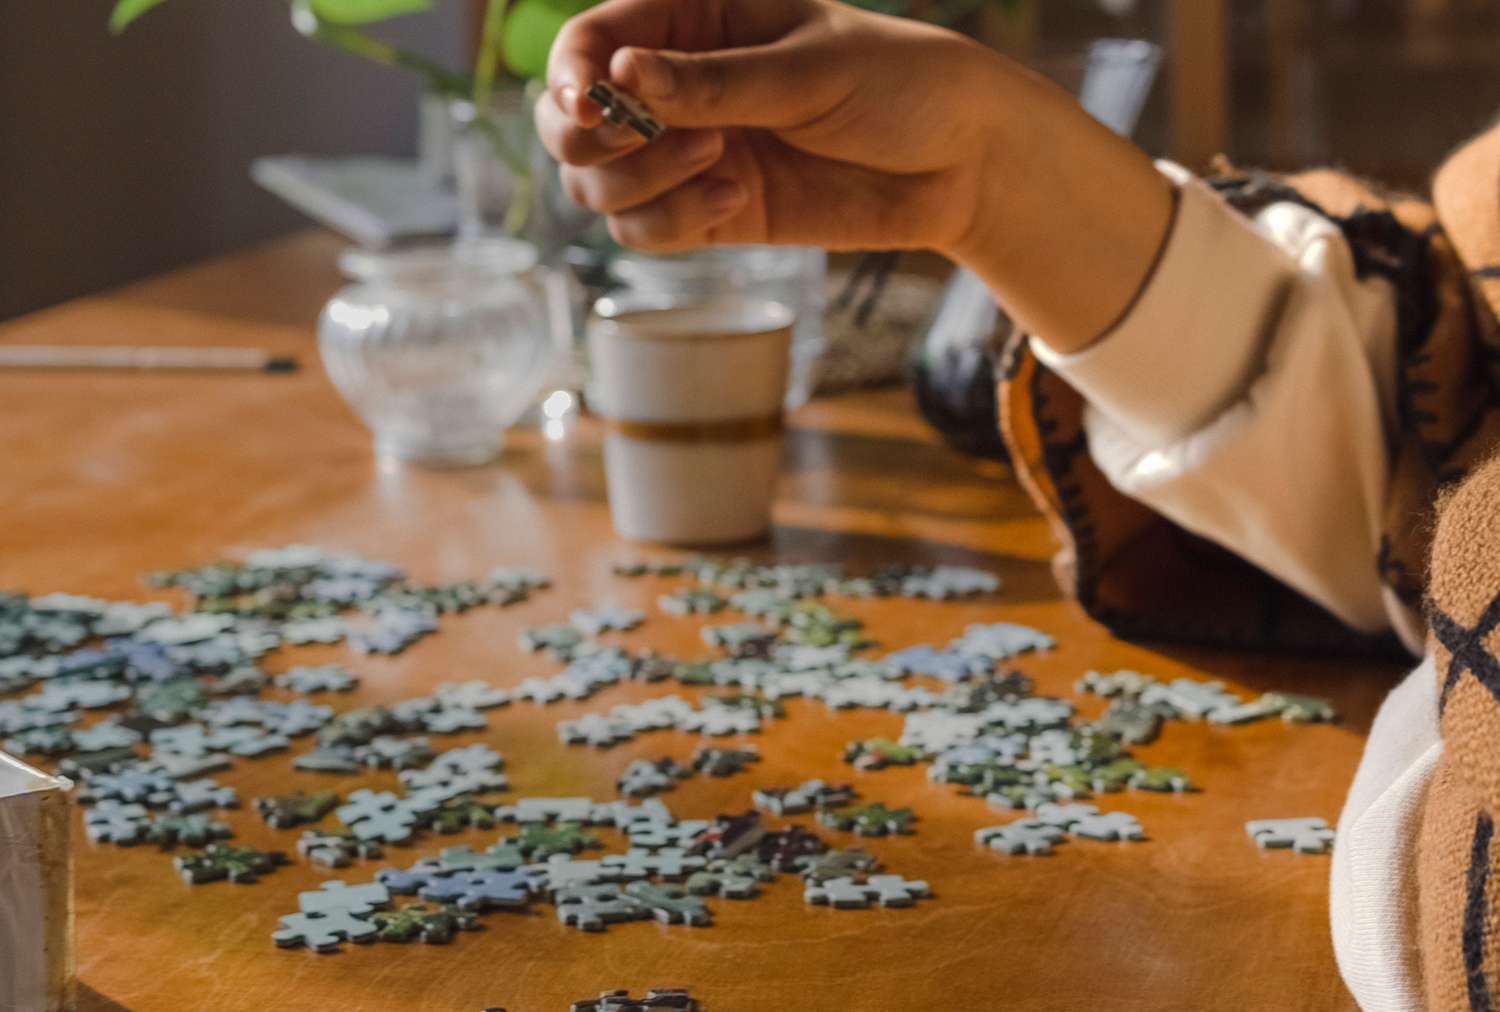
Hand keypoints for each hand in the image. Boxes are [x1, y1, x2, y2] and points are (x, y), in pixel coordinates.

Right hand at [536, 0, 1009, 253]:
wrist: (964, 164)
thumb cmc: (900, 84)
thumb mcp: (809, 70)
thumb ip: (715, 83)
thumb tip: (622, 75)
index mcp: (696, 20)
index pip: (591, 39)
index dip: (570, 72)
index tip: (587, 102)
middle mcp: (677, 88)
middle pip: (573, 122)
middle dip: (592, 139)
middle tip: (642, 140)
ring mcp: (691, 154)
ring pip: (600, 184)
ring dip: (639, 183)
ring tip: (719, 165)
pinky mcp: (713, 213)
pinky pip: (647, 231)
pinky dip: (672, 224)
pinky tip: (732, 202)